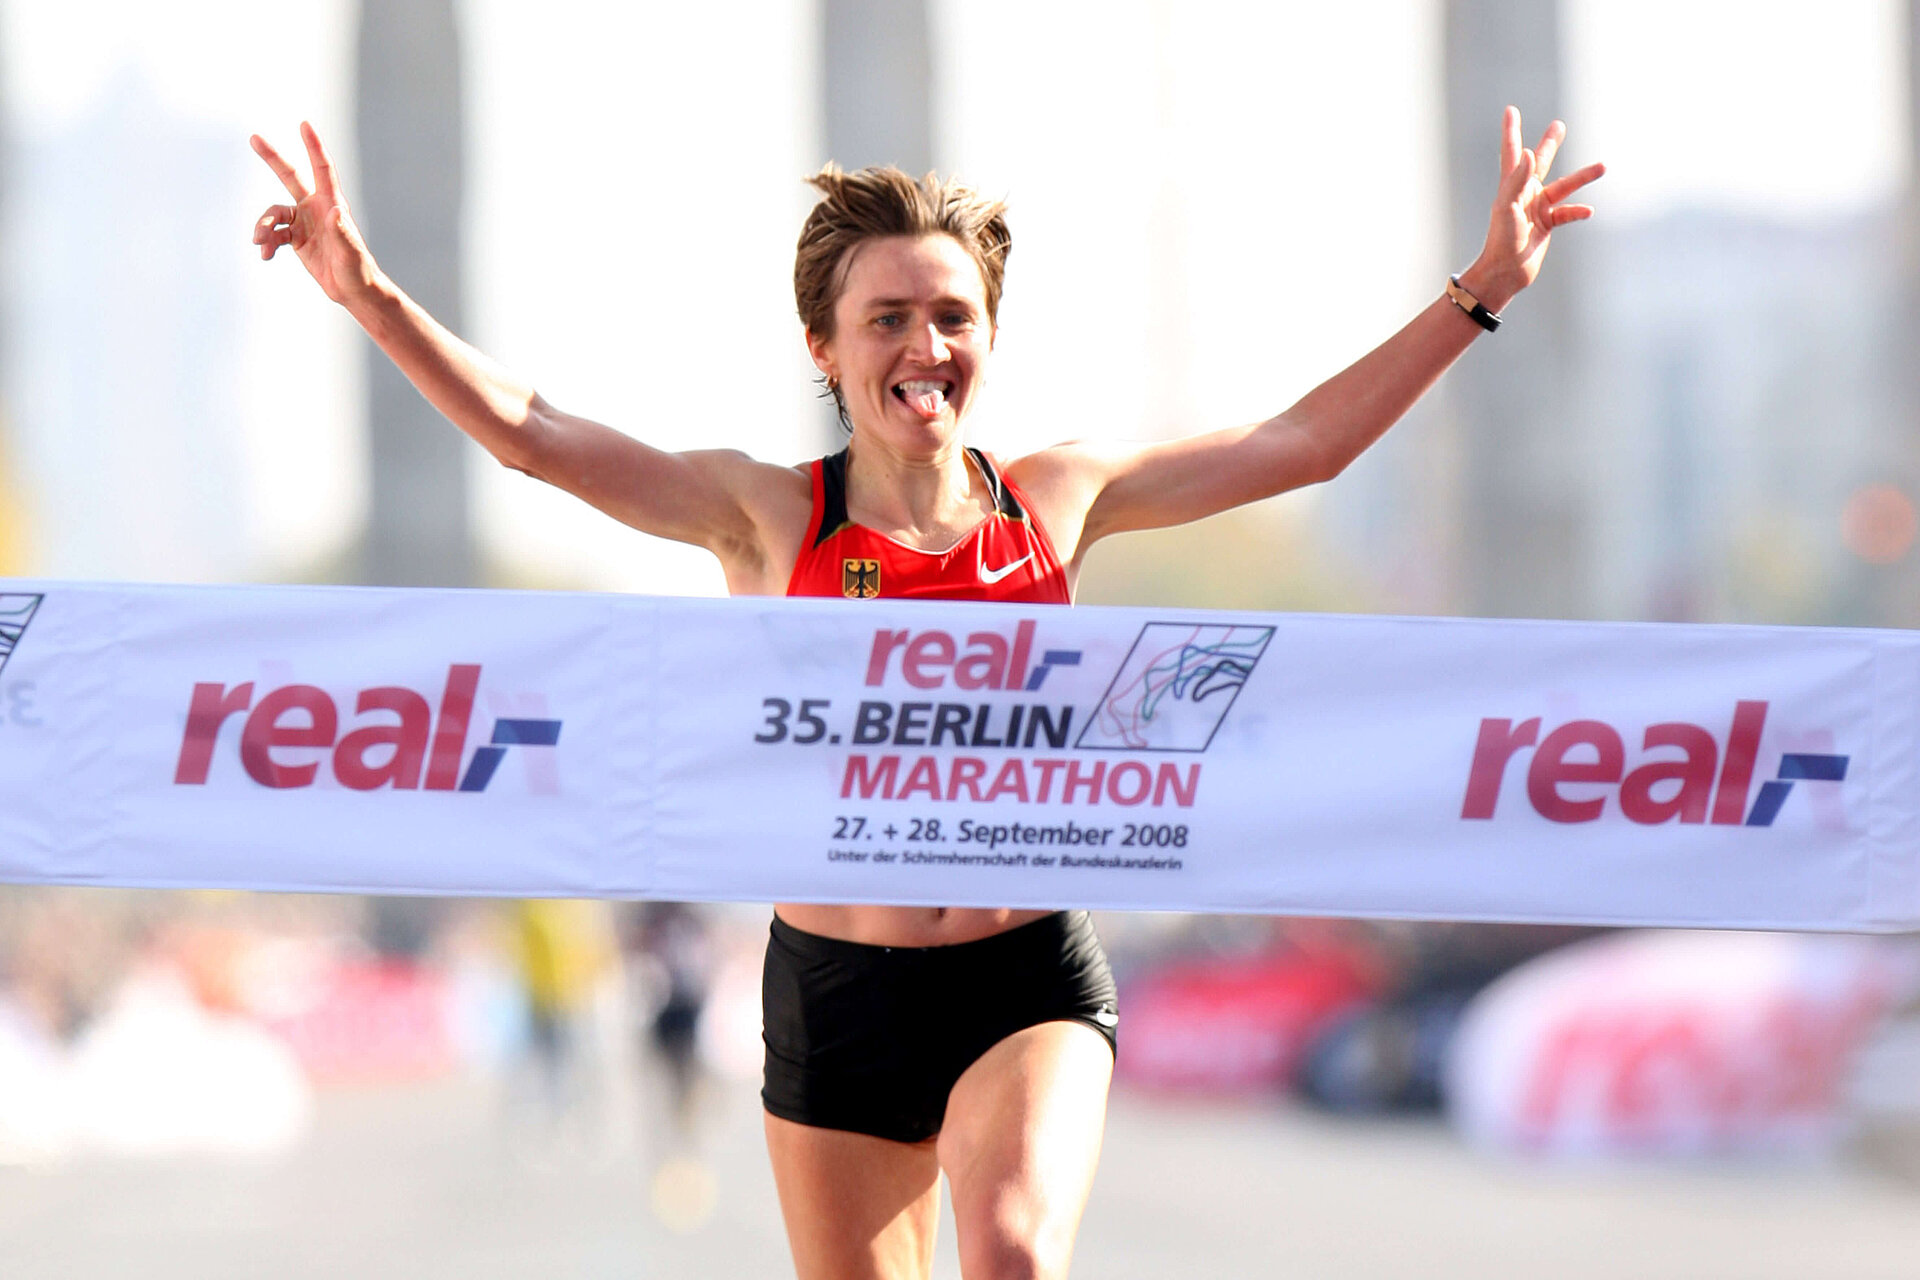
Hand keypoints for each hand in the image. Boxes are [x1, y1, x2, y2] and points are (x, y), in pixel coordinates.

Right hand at [249, 122, 381, 306]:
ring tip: (260, 243)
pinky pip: (273, 235)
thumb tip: (336, 211)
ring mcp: (304, 222)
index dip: (313, 146)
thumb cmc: (357, 270)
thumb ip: (342, 232)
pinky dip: (266, 243)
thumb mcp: (350, 253)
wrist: (352, 290)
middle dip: (272, 158)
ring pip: (274, 214)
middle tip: (254, 137)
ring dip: (263, 226)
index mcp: (331, 204)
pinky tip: (265, 255)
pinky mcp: (296, 238)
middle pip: (290, 176)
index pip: (321, 168)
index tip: (304, 124)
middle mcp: (315, 208)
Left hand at [1464, 107, 1604, 309]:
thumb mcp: (1508, 208)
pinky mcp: (1546, 225)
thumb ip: (1517, 180)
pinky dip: (1578, 211)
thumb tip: (1527, 153)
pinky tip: (1588, 211)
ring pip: (1563, 187)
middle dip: (1549, 144)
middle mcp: (1524, 193)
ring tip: (1603, 166)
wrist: (1506, 273)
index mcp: (1511, 186)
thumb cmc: (1502, 240)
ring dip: (1582, 177)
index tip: (1511, 109)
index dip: (1511, 130)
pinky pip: (1566, 213)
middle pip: (1539, 162)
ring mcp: (1536, 209)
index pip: (1512, 151)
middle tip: (1558, 126)